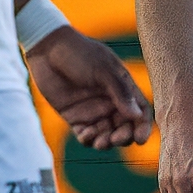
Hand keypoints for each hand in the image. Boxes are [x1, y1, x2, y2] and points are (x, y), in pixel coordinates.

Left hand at [26, 26, 154, 149]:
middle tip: (116, 139)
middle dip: (124, 137)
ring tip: (100, 143)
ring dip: (106, 142)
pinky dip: (88, 139)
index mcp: (123, 89)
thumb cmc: (80, 54)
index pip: (140, 112)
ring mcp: (93, 112)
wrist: (49, 49)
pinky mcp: (75, 118)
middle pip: (125, 128)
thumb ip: (120, 92)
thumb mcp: (103, 70)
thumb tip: (136, 115)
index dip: (143, 127)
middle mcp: (111, 103)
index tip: (140, 139)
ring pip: (106, 135)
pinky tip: (85, 135)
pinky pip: (86, 135)